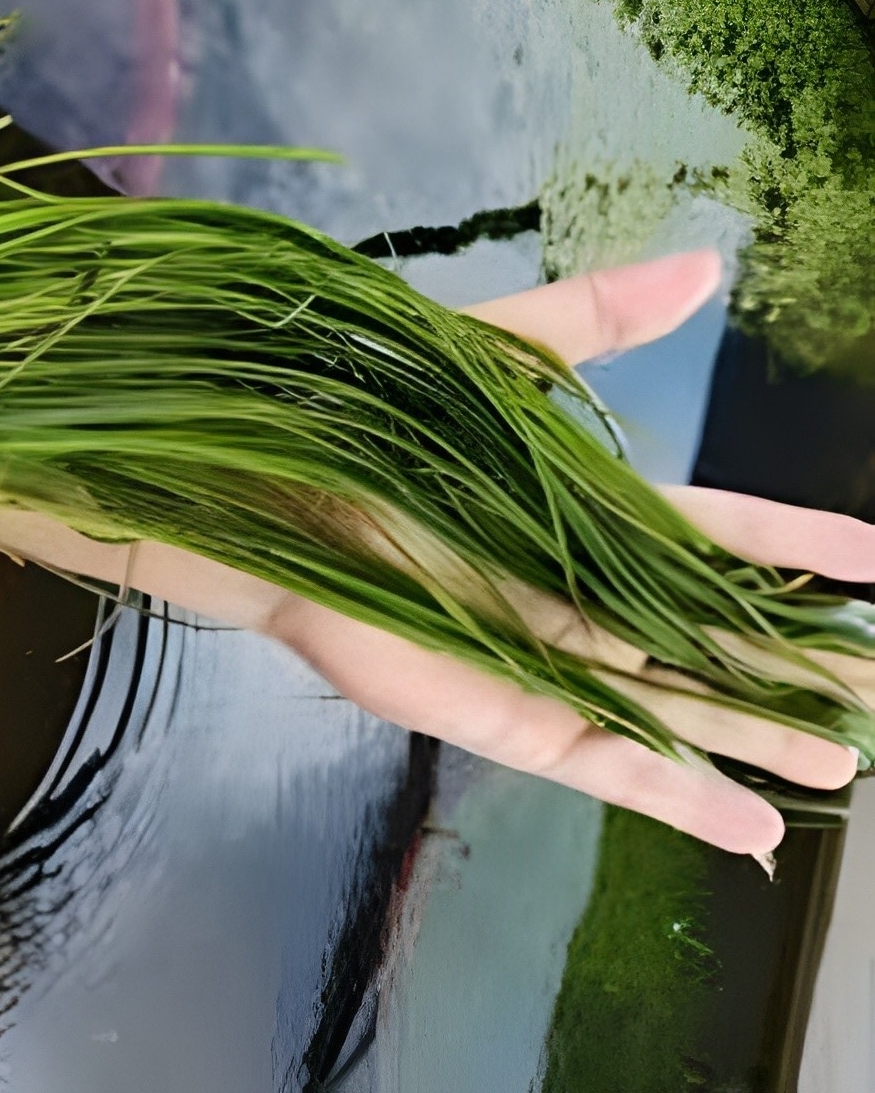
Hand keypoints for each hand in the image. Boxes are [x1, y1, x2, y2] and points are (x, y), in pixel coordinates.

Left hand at [269, 249, 866, 855]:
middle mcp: (578, 596)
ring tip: (844, 759)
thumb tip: (705, 265)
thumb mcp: (500, 355)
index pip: (716, 537)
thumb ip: (597, 321)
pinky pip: (605, 765)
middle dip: (798, 665)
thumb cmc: (374, 424)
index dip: (794, 547)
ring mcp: (544, 662)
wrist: (275, 491)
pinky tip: (749, 829)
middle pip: (713, 639)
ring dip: (758, 738)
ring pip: (676, 710)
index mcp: (586, 517)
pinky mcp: (503, 715)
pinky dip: (677, 798)